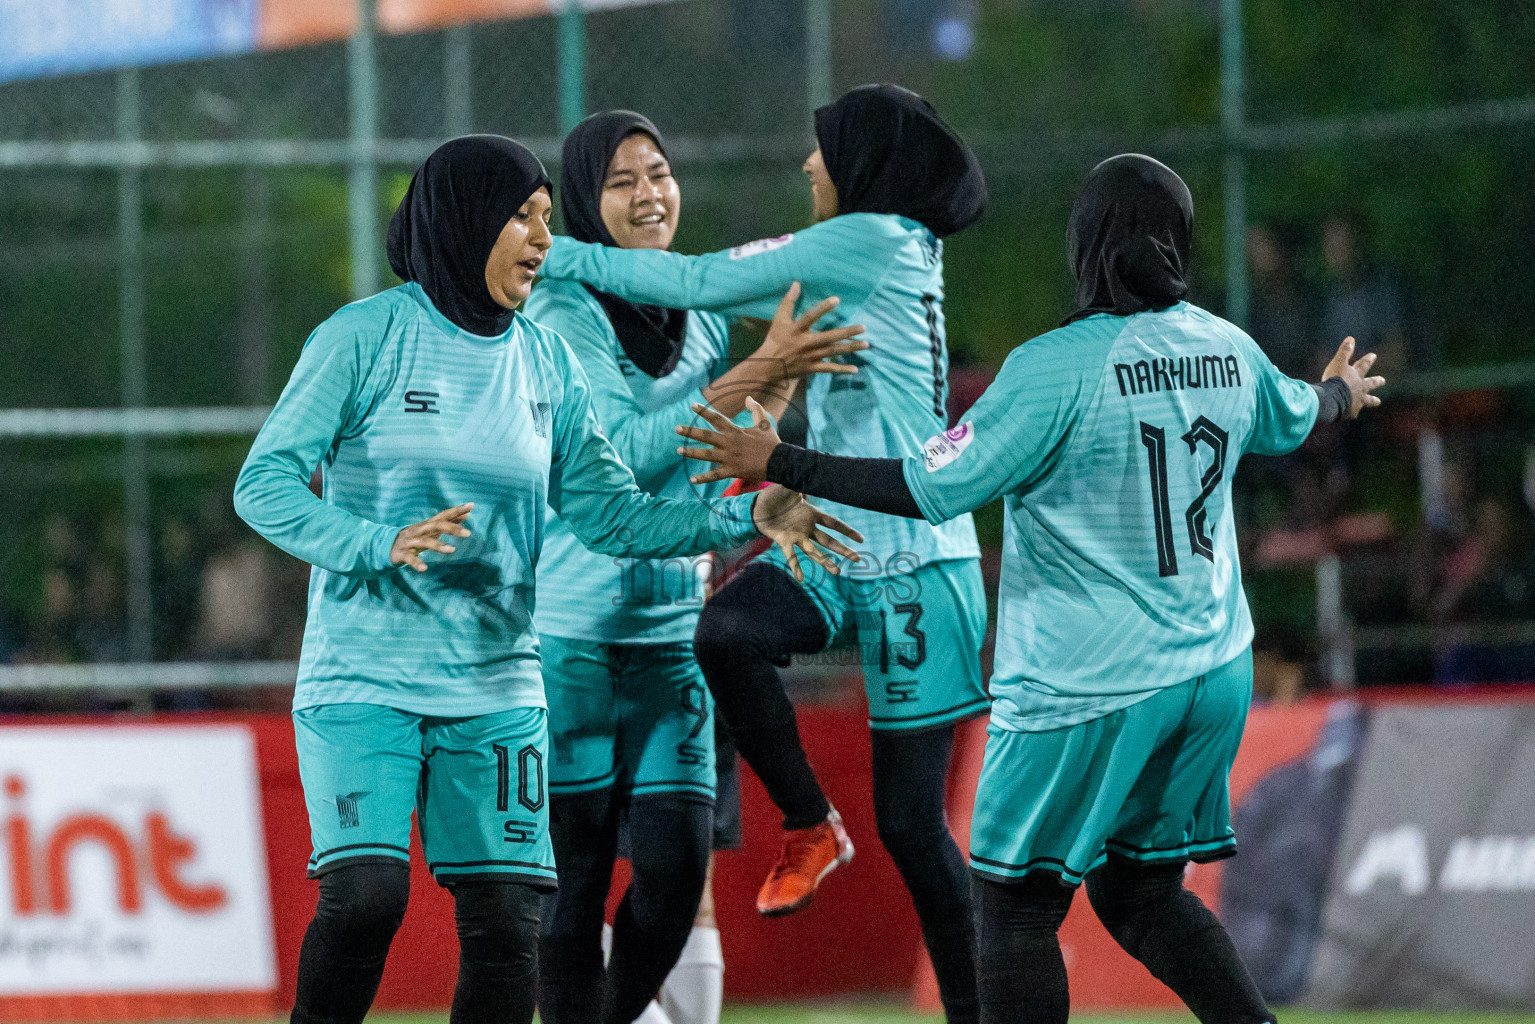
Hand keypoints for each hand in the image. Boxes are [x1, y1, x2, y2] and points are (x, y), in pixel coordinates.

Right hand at [390, 503, 472, 571]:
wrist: (387, 546)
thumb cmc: (415, 536)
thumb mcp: (432, 529)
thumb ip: (449, 522)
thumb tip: (467, 514)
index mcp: (427, 524)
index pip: (444, 515)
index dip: (457, 510)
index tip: (471, 505)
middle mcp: (419, 530)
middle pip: (436, 526)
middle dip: (451, 528)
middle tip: (468, 533)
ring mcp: (410, 542)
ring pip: (424, 542)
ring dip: (438, 545)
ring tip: (452, 550)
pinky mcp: (402, 554)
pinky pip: (409, 558)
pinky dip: (416, 563)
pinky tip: (424, 568)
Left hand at [677, 397, 780, 484]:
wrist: (780, 462)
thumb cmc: (771, 443)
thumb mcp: (764, 423)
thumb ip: (755, 409)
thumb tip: (748, 398)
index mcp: (735, 431)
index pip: (716, 418)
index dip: (703, 411)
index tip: (691, 405)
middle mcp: (729, 443)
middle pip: (706, 436)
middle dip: (690, 432)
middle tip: (676, 429)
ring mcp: (729, 458)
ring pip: (706, 455)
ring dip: (691, 453)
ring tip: (678, 450)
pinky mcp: (732, 471)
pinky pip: (714, 475)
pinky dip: (703, 478)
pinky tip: (692, 479)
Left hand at [750, 484, 864, 581]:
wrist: (757, 505)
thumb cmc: (775, 495)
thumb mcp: (791, 485)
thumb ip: (803, 482)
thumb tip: (817, 471)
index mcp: (812, 514)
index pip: (834, 524)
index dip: (847, 531)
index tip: (861, 540)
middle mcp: (807, 528)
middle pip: (829, 541)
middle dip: (843, 550)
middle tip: (857, 560)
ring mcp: (797, 536)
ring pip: (814, 551)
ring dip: (825, 561)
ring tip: (837, 572)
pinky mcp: (784, 541)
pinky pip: (791, 556)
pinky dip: (796, 566)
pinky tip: (801, 578)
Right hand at [755, 282, 867, 379]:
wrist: (768, 366)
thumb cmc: (775, 339)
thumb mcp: (779, 319)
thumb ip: (789, 301)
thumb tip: (797, 283)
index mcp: (797, 329)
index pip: (811, 317)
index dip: (823, 308)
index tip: (837, 300)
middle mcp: (805, 343)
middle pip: (829, 337)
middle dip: (847, 332)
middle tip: (863, 327)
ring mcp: (810, 357)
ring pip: (833, 352)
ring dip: (850, 348)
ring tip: (866, 344)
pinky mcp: (812, 368)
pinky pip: (829, 369)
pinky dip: (842, 369)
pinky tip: (855, 369)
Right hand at [1321, 336, 1384, 417]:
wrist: (1333, 399)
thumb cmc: (1335, 380)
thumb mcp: (1338, 363)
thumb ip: (1344, 352)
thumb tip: (1351, 338)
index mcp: (1356, 376)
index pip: (1363, 365)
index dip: (1368, 360)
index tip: (1373, 355)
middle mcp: (1360, 389)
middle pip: (1370, 384)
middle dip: (1376, 381)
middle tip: (1383, 380)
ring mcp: (1357, 401)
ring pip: (1367, 400)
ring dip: (1372, 400)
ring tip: (1377, 401)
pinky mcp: (1350, 412)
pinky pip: (1352, 412)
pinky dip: (1351, 412)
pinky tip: (1351, 414)